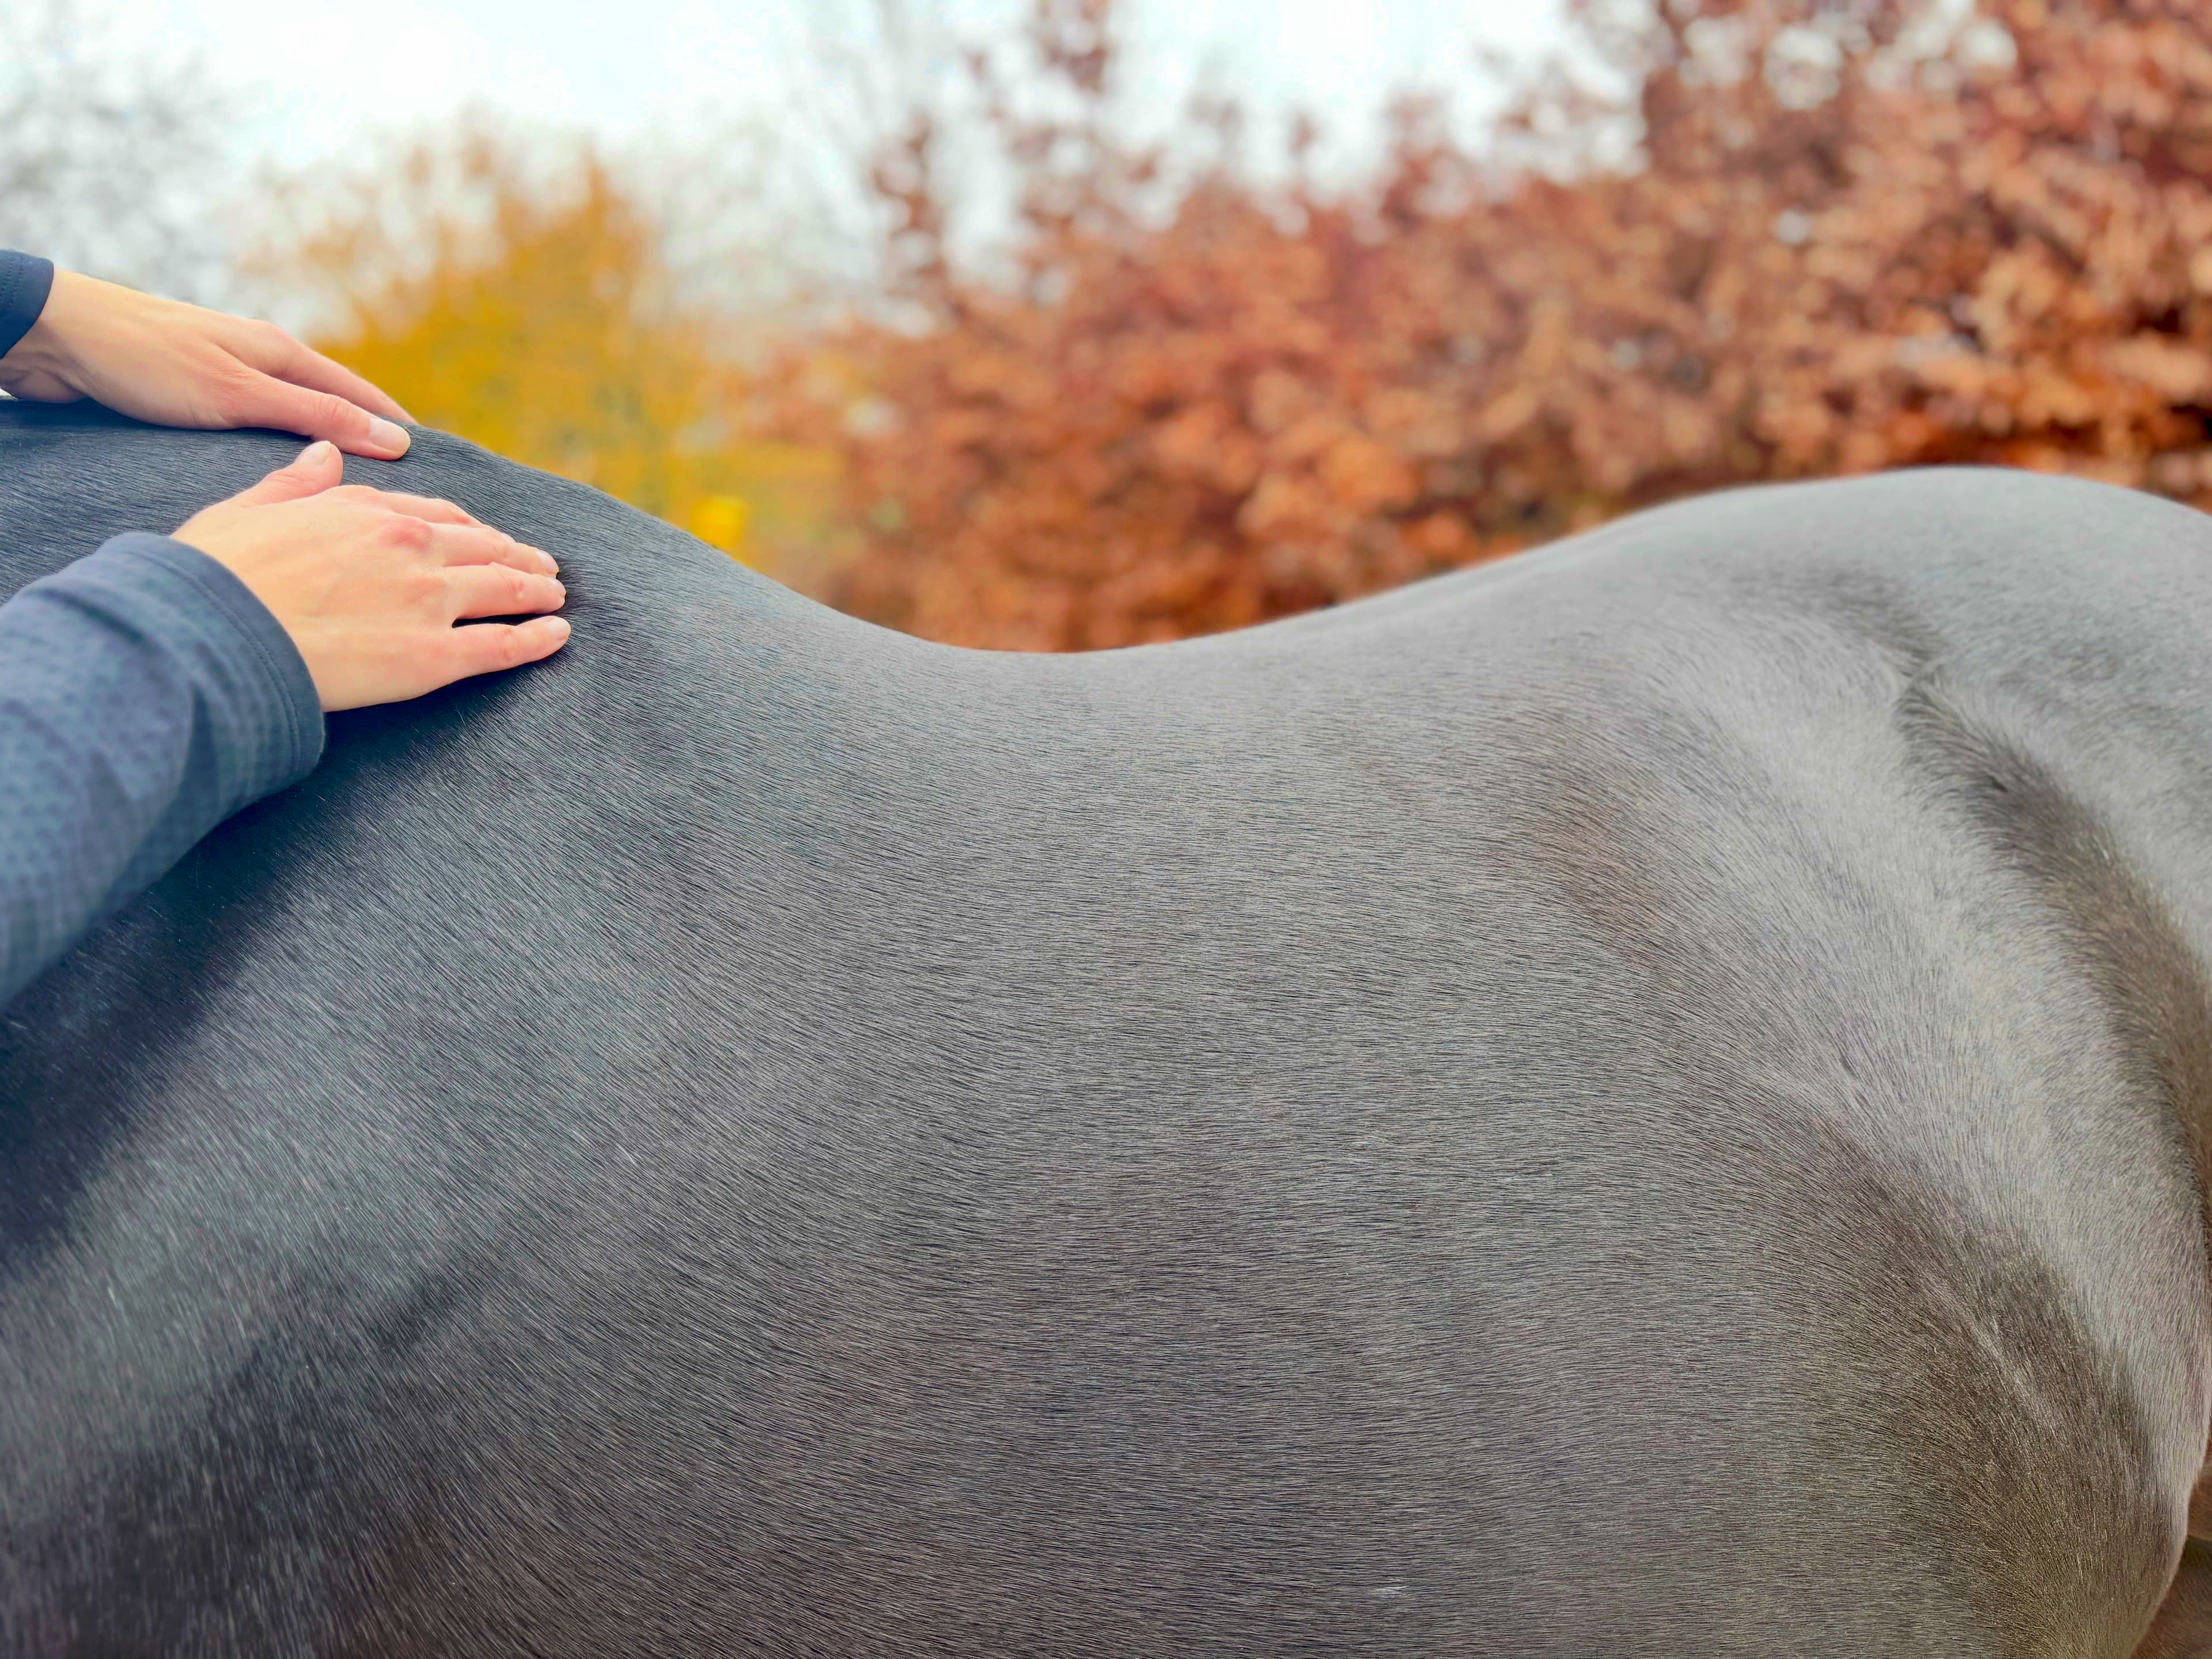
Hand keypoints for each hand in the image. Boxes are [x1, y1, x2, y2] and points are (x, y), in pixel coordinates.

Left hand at [0, 268, 416, 459]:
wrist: (55, 338)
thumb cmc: (145, 360)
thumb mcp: (240, 394)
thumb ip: (316, 417)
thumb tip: (395, 441)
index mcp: (279, 351)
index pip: (359, 396)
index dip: (395, 429)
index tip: (433, 465)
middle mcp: (258, 358)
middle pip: (330, 405)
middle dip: (365, 440)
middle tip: (398, 487)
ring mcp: (225, 373)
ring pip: (291, 417)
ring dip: (320, 447)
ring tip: (348, 490)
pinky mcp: (192, 392)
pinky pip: (254, 426)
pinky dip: (278, 450)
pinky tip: (278, 475)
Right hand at [175, 442, 569, 710]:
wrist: (214, 634)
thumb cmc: (216, 576)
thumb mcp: (249, 510)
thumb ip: (295, 483)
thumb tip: (324, 451)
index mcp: (366, 510)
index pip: (434, 513)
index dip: (468, 526)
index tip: (486, 534)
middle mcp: (408, 545)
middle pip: (481, 546)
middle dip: (516, 554)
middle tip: (541, 566)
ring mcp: (427, 599)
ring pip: (503, 587)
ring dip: (536, 589)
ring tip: (556, 594)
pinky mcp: (434, 656)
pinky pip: (502, 645)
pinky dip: (538, 639)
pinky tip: (559, 635)